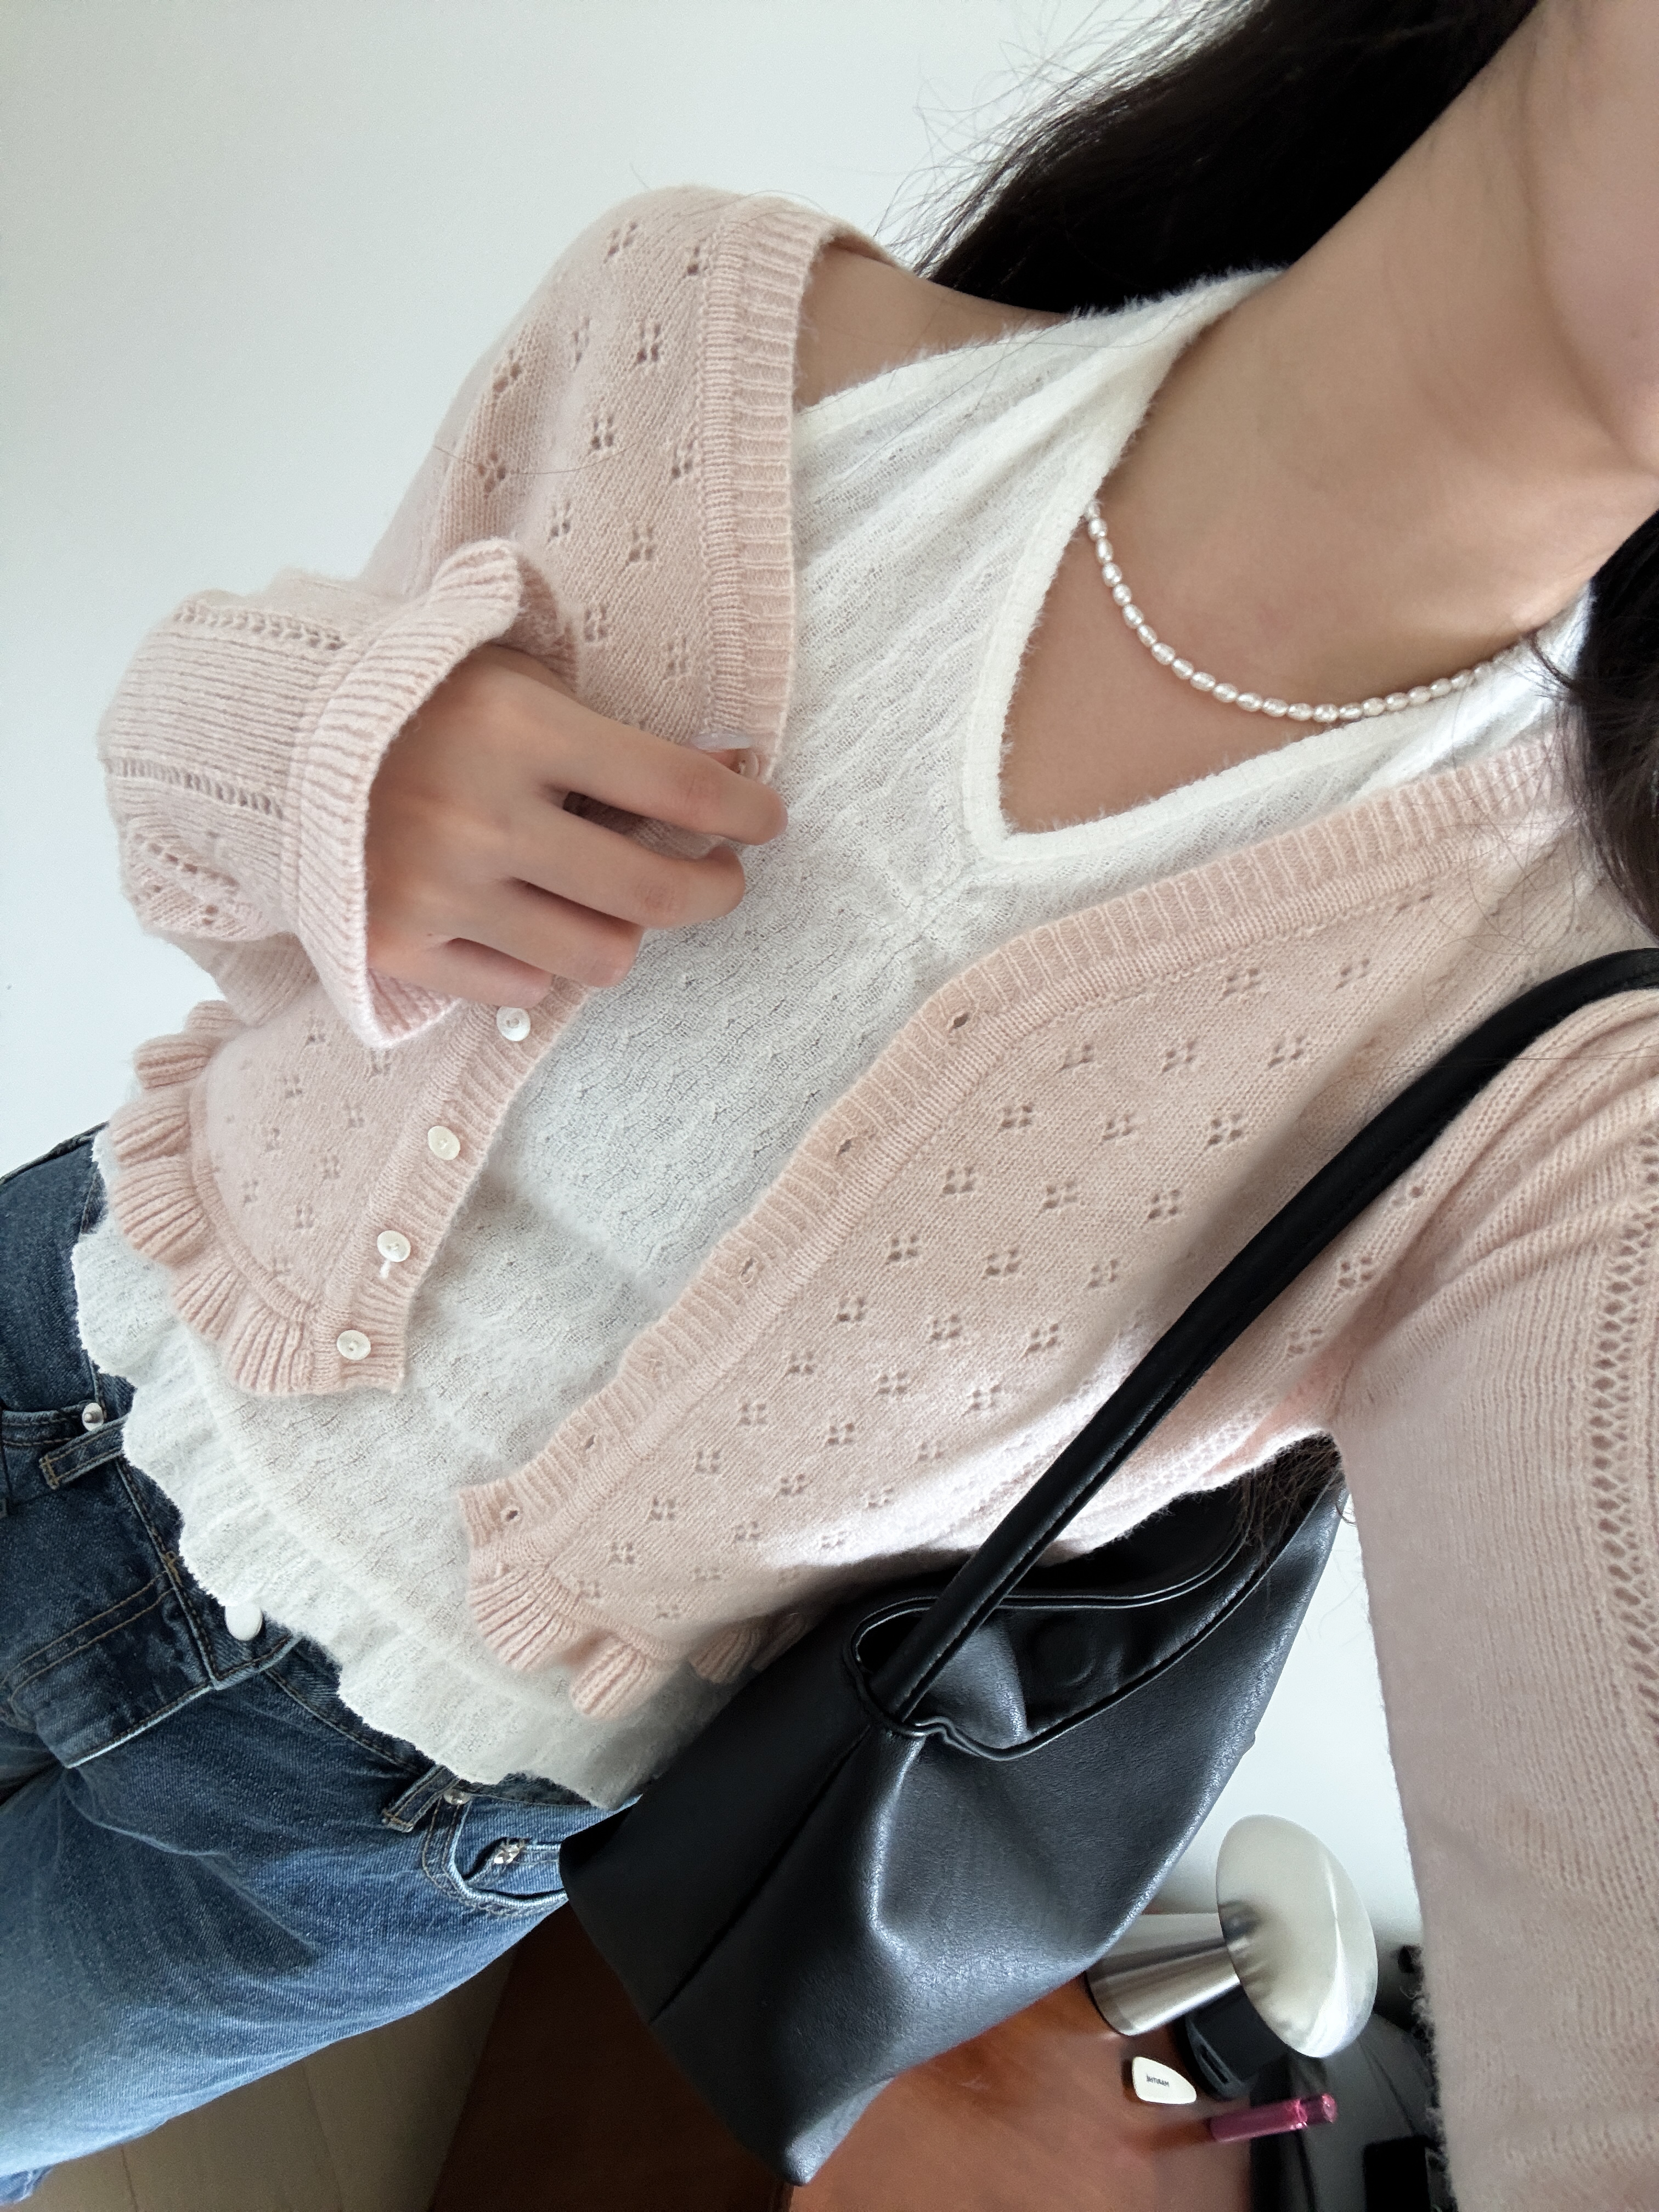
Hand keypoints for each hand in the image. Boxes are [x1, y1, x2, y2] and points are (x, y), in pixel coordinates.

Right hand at [365, 644, 785, 1002]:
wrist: (269, 739)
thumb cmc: (420, 703)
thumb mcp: (522, 685)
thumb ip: (621, 734)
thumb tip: (738, 766)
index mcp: (518, 730)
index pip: (677, 787)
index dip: (745, 810)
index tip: (767, 819)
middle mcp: (482, 818)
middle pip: (653, 893)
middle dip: (713, 888)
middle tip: (720, 876)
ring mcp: (438, 891)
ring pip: (599, 957)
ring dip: (625, 930)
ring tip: (613, 898)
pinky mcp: (398, 947)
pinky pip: (521, 989)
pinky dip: (540, 962)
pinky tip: (527, 919)